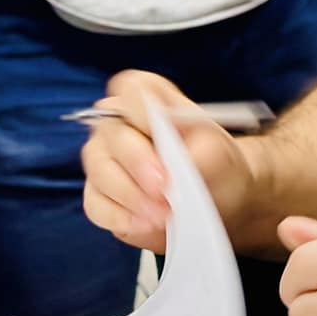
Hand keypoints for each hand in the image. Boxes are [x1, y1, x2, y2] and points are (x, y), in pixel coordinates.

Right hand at [81, 70, 259, 254]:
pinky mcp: (101, 194)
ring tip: (162, 214)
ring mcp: (105, 158)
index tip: (162, 137)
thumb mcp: (220, 152)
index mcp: (148, 99)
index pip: (132, 91)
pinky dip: (119, 217)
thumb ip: (201, 152)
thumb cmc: (215, 165)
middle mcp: (119, 124)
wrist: (217, 200)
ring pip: (99, 170)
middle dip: (137, 164)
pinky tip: (144, 224)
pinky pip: (95, 204)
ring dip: (130, 196)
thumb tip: (176, 167)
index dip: (141, 111)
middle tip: (163, 189)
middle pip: (111, 133)